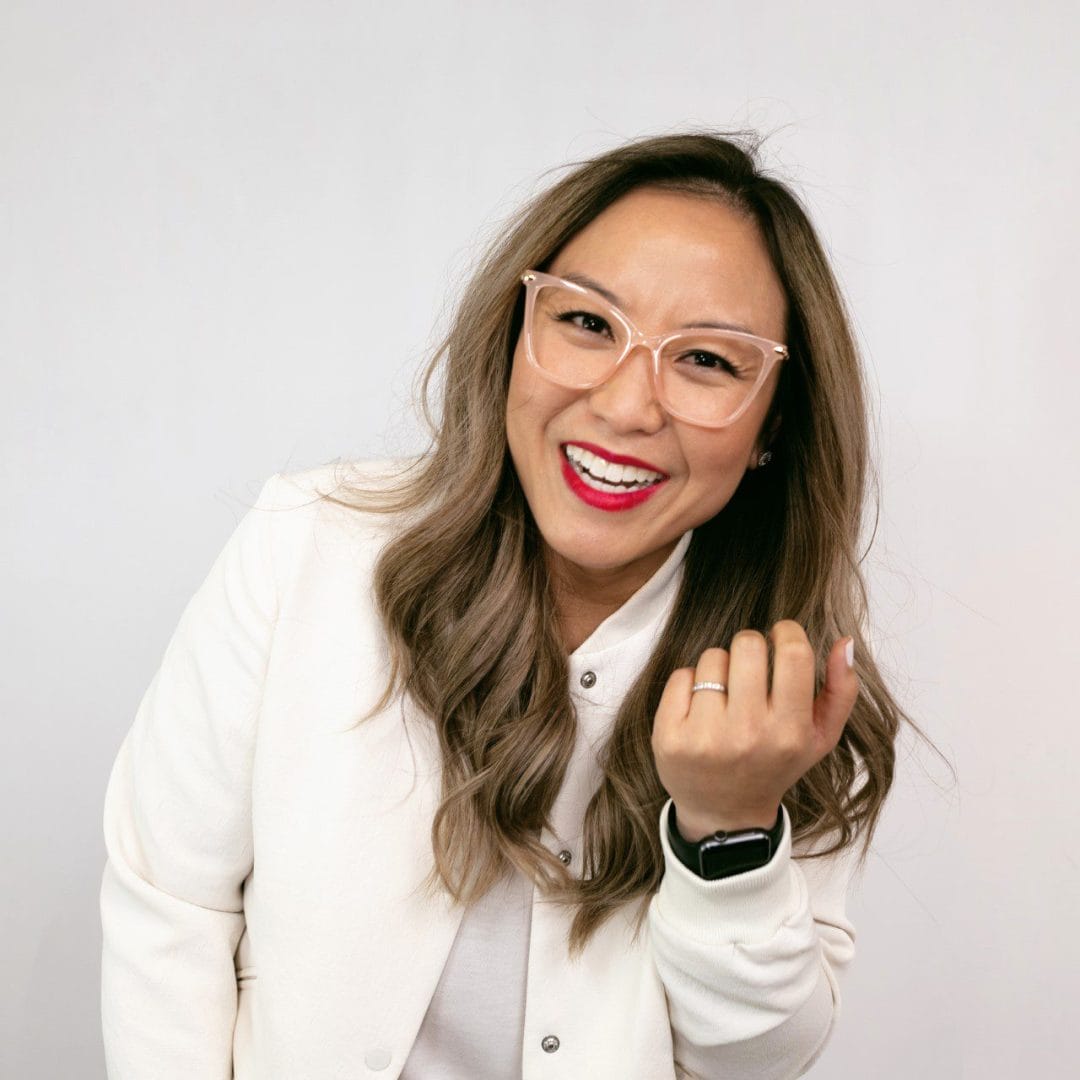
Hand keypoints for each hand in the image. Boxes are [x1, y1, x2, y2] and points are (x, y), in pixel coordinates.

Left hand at [651, 621, 857, 841]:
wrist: (725, 816)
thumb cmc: (775, 765)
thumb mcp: (820, 738)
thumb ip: (841, 690)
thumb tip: (845, 642)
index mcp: (790, 732)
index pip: (793, 654)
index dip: (787, 632)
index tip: (780, 636)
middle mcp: (748, 734)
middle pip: (748, 645)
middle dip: (750, 647)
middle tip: (750, 668)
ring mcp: (705, 736)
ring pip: (712, 657)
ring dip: (719, 667)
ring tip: (725, 695)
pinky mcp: (670, 737)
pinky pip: (681, 675)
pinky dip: (689, 683)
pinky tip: (699, 708)